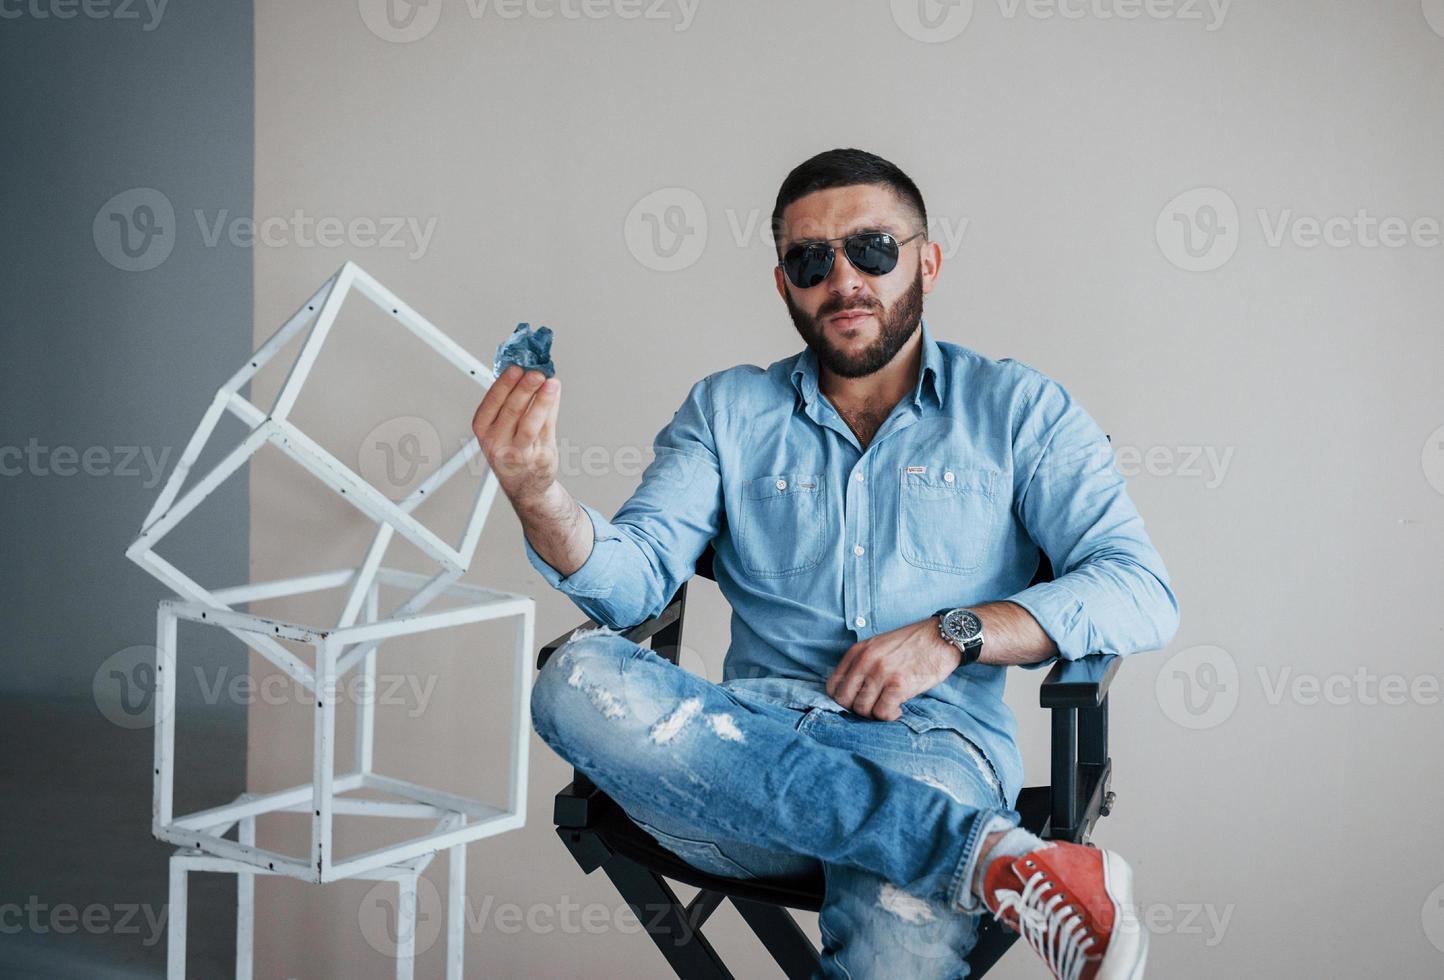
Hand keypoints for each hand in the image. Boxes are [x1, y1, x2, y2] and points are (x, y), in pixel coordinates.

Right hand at [471, 365, 559, 504]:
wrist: (525, 485)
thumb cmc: (512, 450)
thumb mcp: (502, 426)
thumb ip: (514, 399)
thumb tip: (528, 370)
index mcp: (484, 429)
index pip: (491, 403)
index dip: (504, 384)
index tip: (516, 368)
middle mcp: (497, 442)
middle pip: (511, 410)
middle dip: (524, 388)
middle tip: (536, 372)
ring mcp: (517, 452)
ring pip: (529, 423)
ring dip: (541, 400)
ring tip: (550, 382)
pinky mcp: (538, 456)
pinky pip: (546, 429)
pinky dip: (551, 408)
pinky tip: (555, 393)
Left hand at [825, 618, 961, 720]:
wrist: (942, 637)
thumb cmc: (913, 644)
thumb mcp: (880, 645)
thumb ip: (863, 664)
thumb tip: (852, 691)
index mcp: (858, 651)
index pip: (833, 685)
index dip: (843, 699)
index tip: (857, 701)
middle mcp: (865, 661)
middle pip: (844, 700)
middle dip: (857, 709)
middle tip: (873, 707)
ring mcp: (881, 673)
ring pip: (862, 709)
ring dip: (875, 714)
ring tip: (888, 707)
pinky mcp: (898, 685)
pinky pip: (882, 713)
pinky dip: (889, 716)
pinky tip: (898, 709)